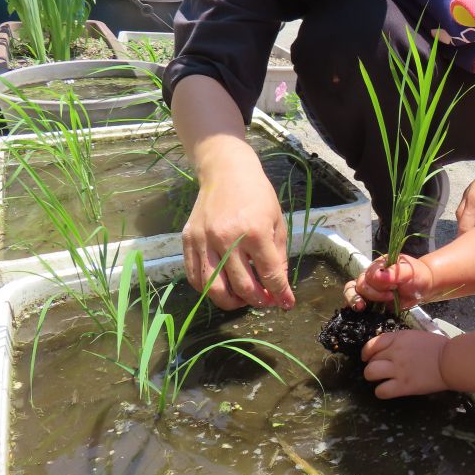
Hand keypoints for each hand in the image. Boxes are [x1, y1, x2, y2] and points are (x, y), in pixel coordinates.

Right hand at [181, 142, 294, 310]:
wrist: (226, 171)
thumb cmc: (257, 195)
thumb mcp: (277, 222)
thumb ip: (278, 256)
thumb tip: (279, 288)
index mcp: (255, 232)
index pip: (269, 274)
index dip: (280, 294)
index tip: (286, 304)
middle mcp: (227, 238)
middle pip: (242, 286)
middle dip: (257, 300)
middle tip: (264, 301)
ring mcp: (204, 240)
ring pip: (214, 288)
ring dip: (231, 302)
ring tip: (242, 299)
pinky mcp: (188, 240)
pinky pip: (194, 277)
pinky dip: (207, 290)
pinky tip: (221, 288)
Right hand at [344, 254, 434, 310]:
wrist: (423, 287)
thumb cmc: (418, 276)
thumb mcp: (410, 272)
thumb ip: (395, 272)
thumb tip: (379, 276)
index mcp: (379, 265)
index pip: (369, 275)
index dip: (378, 284)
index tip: (393, 288)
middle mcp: (371, 275)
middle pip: (359, 284)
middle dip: (372, 294)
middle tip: (389, 297)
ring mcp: (370, 288)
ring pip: (352, 291)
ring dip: (354, 299)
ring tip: (360, 307)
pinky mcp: (371, 300)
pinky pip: (357, 302)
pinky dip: (355, 306)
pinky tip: (360, 311)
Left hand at [361, 328, 448, 397]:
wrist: (451, 361)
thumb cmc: (439, 348)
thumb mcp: (416, 336)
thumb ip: (401, 341)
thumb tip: (388, 349)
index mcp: (399, 338)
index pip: (373, 343)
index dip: (366, 352)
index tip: (367, 357)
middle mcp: (395, 352)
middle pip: (371, 359)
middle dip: (372, 365)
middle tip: (380, 370)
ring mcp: (398, 370)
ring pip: (370, 373)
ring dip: (372, 377)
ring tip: (380, 380)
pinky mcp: (403, 386)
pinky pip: (381, 391)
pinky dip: (381, 391)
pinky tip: (388, 390)